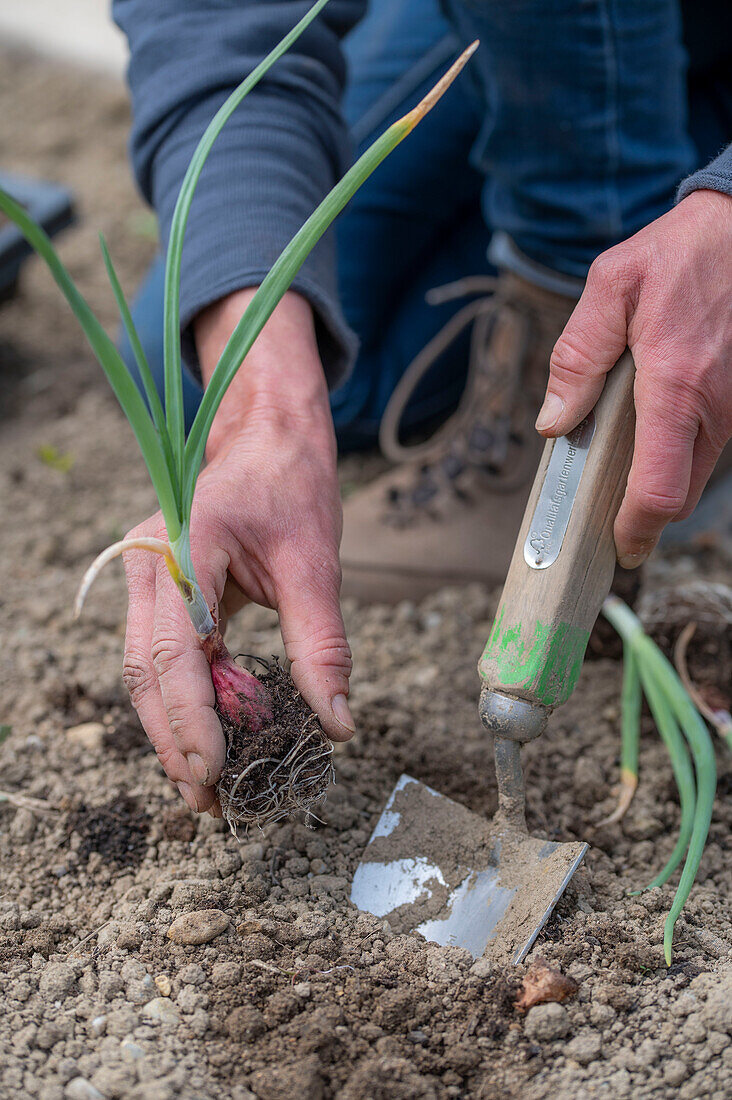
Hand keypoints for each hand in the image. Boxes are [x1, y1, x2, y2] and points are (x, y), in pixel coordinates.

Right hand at [122, 289, 353, 814]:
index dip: (194, 719)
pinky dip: (184, 698)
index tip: (217, 774)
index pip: (178, 652)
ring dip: (172, 728)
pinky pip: (160, 653)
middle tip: (208, 800)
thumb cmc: (292, 485)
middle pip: (146, 671)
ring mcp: (145, 573)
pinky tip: (212, 734)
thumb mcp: (316, 562)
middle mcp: (149, 562)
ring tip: (206, 784)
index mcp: (185, 546)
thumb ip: (322, 645)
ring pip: (144, 669)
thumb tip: (337, 726)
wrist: (268, 435)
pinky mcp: (157, 586)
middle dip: (175, 740)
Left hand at [536, 189, 731, 566]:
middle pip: (679, 496)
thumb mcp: (612, 286)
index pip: (659, 490)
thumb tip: (553, 422)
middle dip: (642, 516)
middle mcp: (714, 407)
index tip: (615, 547)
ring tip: (618, 461)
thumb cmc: (680, 252)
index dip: (635, 530)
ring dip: (659, 479)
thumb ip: (577, 357)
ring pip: (696, 472)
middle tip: (604, 517)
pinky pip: (709, 444)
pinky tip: (652, 424)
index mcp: (677, 387)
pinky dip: (679, 450)